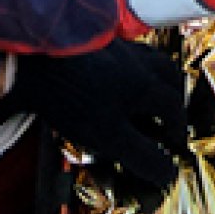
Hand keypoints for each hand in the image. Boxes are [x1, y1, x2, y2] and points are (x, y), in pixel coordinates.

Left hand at [1, 41, 188, 208]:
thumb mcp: (110, 135)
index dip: (177, 126)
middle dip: (172, 94)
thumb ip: (142, 155)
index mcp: (144, 85)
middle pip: (167, 74)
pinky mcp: (93, 39)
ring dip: (152, 73)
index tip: (174, 139)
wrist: (37, 50)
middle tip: (169, 111)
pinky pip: (122, 48)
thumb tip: (168, 174)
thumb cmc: (73, 94)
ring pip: (146, 57)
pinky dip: (127, 59)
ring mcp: (115, 47)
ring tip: (148, 86)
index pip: (173, 107)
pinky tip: (115, 68)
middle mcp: (136, 62)